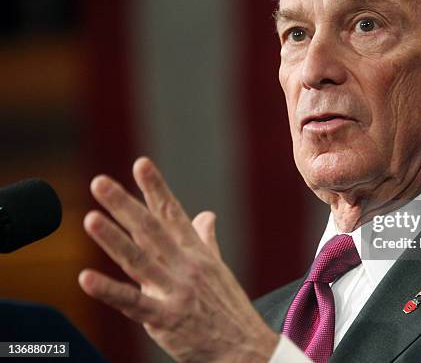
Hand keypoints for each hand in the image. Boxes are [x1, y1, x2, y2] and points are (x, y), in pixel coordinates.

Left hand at [78, 157, 278, 362]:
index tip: (141, 163)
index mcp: (196, 252)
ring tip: (91, 218)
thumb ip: (205, 239)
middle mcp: (185, 266)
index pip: (172, 214)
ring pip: (139, 260)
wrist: (246, 349)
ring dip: (114, 239)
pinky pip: (134, 303)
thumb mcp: (218, 269)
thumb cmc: (229, 308)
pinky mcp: (166, 318)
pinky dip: (109, 291)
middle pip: (151, 230)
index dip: (156, 188)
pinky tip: (86, 278)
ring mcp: (176, 291)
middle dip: (125, 205)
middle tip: (100, 183)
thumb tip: (206, 214)